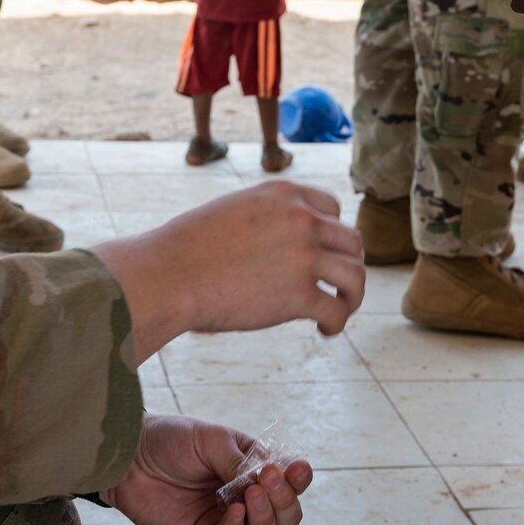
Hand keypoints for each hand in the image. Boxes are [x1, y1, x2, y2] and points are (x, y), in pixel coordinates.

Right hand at [92, 181, 364, 359]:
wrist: (169, 274)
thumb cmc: (188, 248)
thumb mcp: (233, 209)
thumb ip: (266, 217)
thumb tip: (280, 241)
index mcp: (284, 193)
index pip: (331, 207)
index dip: (331, 234)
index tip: (324, 254)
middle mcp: (301, 219)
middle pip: (350, 241)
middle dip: (347, 264)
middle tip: (336, 286)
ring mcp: (304, 256)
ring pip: (354, 276)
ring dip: (351, 296)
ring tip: (339, 310)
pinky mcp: (299, 294)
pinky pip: (337, 309)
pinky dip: (337, 322)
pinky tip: (324, 330)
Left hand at [107, 415, 313, 524]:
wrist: (128, 453)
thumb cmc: (171, 438)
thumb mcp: (210, 439)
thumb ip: (239, 462)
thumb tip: (265, 481)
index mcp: (254, 469)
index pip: (290, 482)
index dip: (298, 480)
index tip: (296, 470)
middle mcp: (245, 497)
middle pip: (285, 516)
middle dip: (284, 502)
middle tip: (269, 480)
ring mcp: (224, 519)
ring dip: (266, 520)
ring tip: (252, 496)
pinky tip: (233, 510)